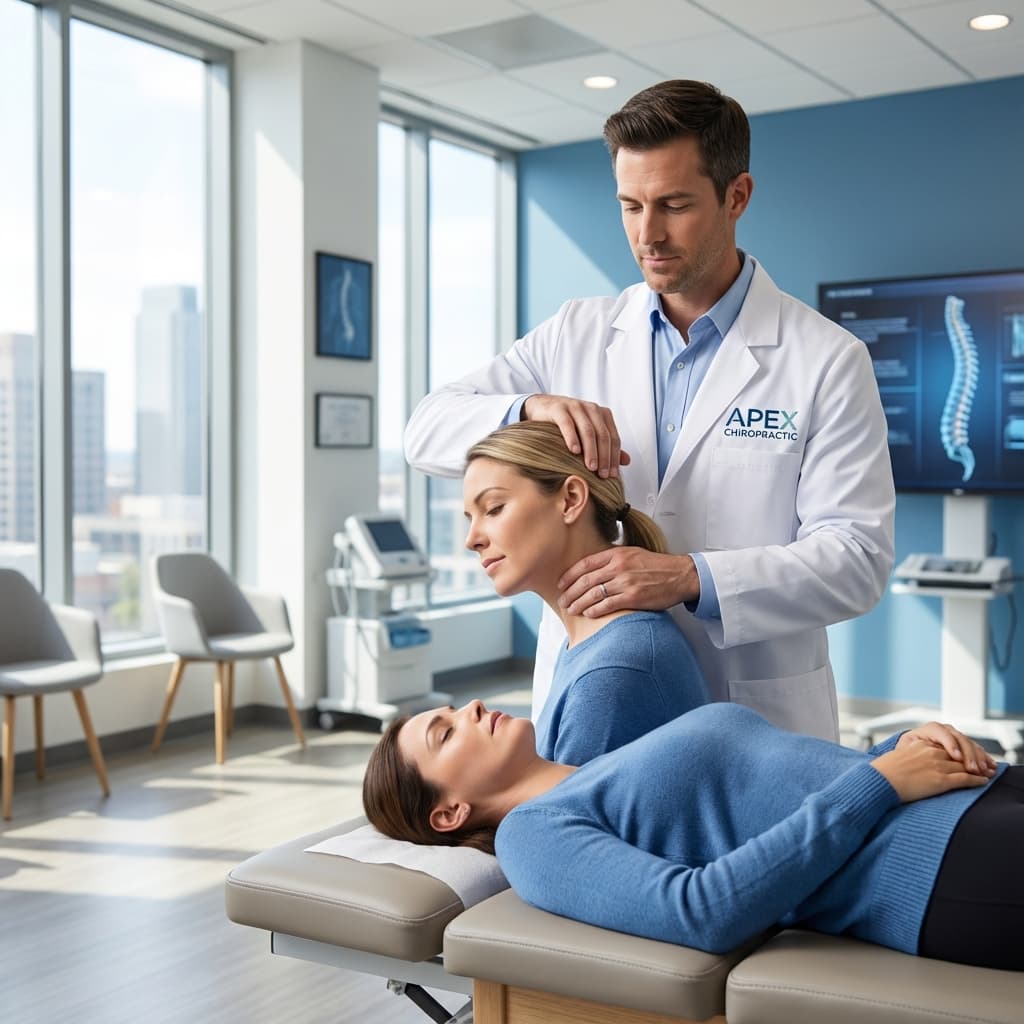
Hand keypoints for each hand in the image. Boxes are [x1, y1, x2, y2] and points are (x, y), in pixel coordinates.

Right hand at [522, 394, 630, 478]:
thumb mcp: (589, 434)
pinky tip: (574, 451)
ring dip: (591, 450)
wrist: (541, 408)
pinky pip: (568, 424)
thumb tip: (627, 461)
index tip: (612, 475)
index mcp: (602, 414)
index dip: (614, 457)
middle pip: (603, 435)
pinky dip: (572, 438)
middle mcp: (591, 408)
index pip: (613, 437)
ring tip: (590, 467)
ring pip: (588, 430)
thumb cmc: (567, 424)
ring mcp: (575, 406)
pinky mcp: (559, 409)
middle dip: (604, 456)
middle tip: (602, 474)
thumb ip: (607, 446)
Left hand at [558, 547, 699, 615]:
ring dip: (579, 603)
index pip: (585, 564)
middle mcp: (618, 567)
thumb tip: (592, 568)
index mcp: (616, 554)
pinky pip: (608, 605)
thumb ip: (612, 559)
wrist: (680, 575)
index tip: (561, 584)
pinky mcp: (633, 597)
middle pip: (585, 581)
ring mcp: (625, 582)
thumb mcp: (632, 553)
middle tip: (562, 601)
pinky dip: (595, 610)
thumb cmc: (657, 565)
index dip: (569, 575)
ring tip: (571, 609)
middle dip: (570, 592)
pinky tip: (588, 613)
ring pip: (593, 594)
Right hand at [871, 742, 991, 802]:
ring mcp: (937, 766)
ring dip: (978, 770)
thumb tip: (920, 762)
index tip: (969, 756)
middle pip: (960, 754)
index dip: (962, 751)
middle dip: (973, 759)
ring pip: (965, 766)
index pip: (948, 746)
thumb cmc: (886, 772)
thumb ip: (914, 755)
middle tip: (984, 764)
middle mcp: (932, 753)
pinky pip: (964, 779)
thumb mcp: (901, 756)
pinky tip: (982, 781)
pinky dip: (976, 780)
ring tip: (987, 773)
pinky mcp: (940, 780)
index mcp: (922, 745)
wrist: (880, 781)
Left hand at [896, 722, 997, 776]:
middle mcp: (943, 731)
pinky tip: (990, 765)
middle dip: (968, 753)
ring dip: (978, 757)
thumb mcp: (906, 751)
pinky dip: (983, 758)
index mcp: (927, 730)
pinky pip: (975, 750)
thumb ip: (916, 748)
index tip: (956, 757)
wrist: (906, 765)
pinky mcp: (962, 748)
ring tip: (984, 770)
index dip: (950, 743)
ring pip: (969, 744)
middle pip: (958, 737)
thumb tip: (925, 750)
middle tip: (973, 769)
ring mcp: (954, 738)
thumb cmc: (904, 758)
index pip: (940, 731)